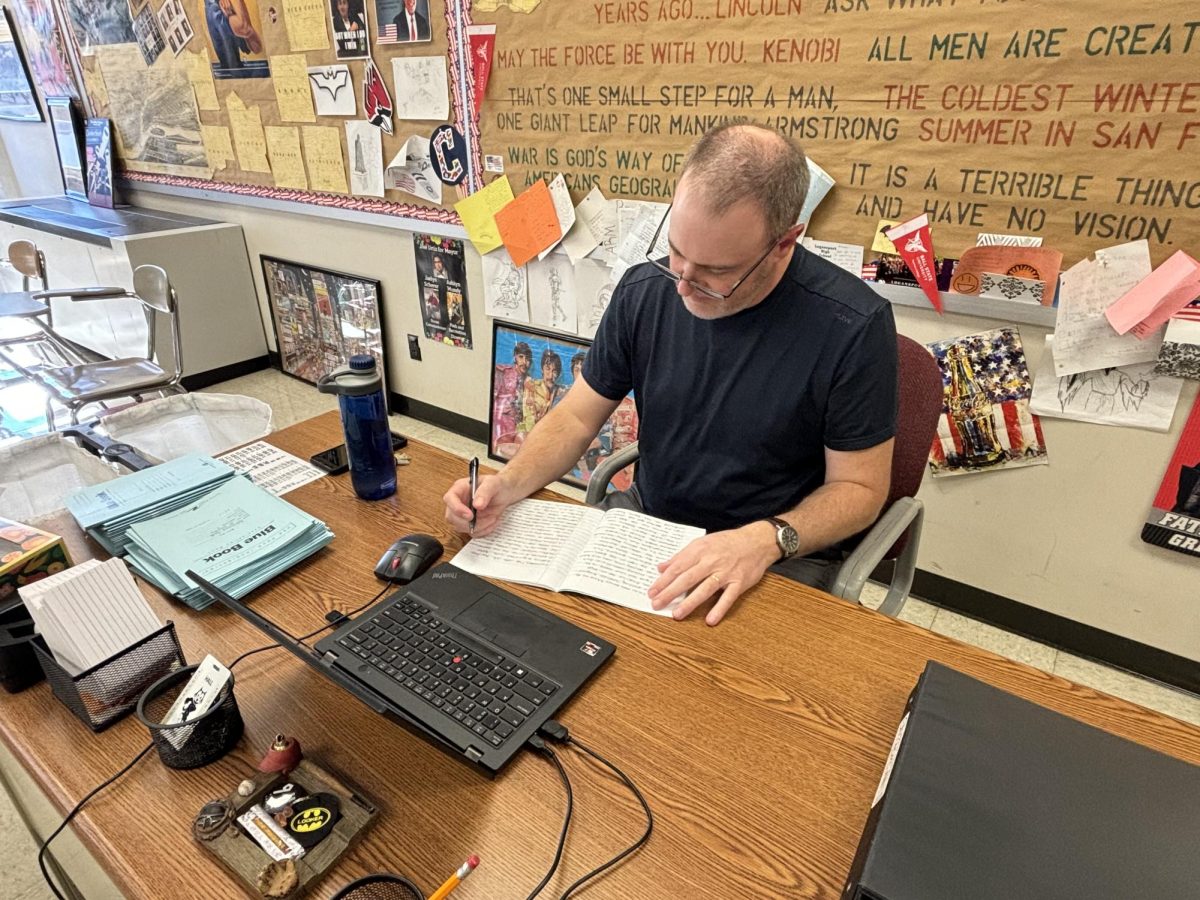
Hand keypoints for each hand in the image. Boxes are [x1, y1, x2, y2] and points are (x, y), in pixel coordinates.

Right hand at [443, 473, 515, 535]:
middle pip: (451, 517)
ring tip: (493, 517)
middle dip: (468, 522)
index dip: (456, 509)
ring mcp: (462, 514)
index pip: (449, 499)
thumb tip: (477, 504)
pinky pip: (472, 533)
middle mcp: (458, 502)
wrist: (504, 493)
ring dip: (479, 527)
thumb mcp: (493, 483)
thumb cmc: (496, 485)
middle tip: (487, 518)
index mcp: (460, 488)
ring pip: (461, 527)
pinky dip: (484, 531)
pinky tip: (493, 521)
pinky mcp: (469, 524)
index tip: (470, 515)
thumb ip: (484, 492)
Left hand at [648, 525, 776, 625]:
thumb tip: (661, 567)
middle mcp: (712, 561)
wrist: (756, 541)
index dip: (663, 581)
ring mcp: (726, 572)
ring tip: (676, 614)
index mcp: (700, 550)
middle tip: (656, 604)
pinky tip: (710, 620)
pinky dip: (720, 609)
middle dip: (670, 592)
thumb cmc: (727, 542)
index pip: (677, 567)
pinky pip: (728, 597)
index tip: (652, 592)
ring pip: (705, 589)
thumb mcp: (702, 543)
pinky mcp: (739, 582)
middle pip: (687, 579)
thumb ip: (681, 556)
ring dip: (690, 602)